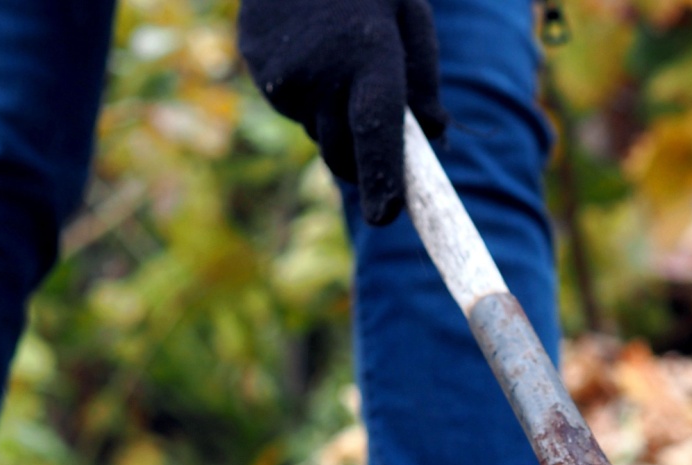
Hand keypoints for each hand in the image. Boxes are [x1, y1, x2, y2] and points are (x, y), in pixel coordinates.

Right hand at [238, 0, 447, 225]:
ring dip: (333, 119)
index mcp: (369, 57)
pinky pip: (290, 106)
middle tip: (374, 130)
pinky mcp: (256, 68)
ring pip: (317, 131)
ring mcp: (282, 74)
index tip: (386, 216)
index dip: (382, 181)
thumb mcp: (410, 14)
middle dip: (362, 161)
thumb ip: (424, 77)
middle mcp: (322, 74)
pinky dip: (306, 95)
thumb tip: (435, 136)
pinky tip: (310, 51)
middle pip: (343, 154)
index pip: (376, 135)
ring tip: (338, 61)